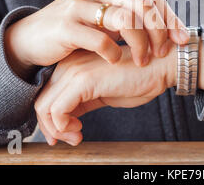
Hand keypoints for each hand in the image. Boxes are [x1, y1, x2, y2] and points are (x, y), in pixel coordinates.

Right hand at [4, 0, 188, 76]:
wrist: (33, 38)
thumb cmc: (78, 28)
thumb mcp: (107, 16)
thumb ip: (133, 14)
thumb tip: (171, 26)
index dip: (170, 18)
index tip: (181, 40)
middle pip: (143, 4)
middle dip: (160, 31)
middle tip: (162, 53)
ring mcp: (79, 3)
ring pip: (126, 19)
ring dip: (140, 44)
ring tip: (142, 61)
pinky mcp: (66, 25)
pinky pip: (101, 39)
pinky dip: (114, 52)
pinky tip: (116, 61)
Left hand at [34, 44, 176, 145]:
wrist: (161, 65)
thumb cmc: (138, 78)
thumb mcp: (103, 92)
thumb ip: (82, 101)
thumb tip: (67, 119)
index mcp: (74, 65)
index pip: (48, 95)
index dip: (52, 119)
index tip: (67, 134)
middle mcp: (69, 65)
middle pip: (43, 101)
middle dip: (52, 128)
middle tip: (72, 139)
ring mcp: (75, 71)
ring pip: (46, 107)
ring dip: (58, 130)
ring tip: (77, 136)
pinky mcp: (84, 81)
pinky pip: (58, 110)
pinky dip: (63, 127)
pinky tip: (80, 130)